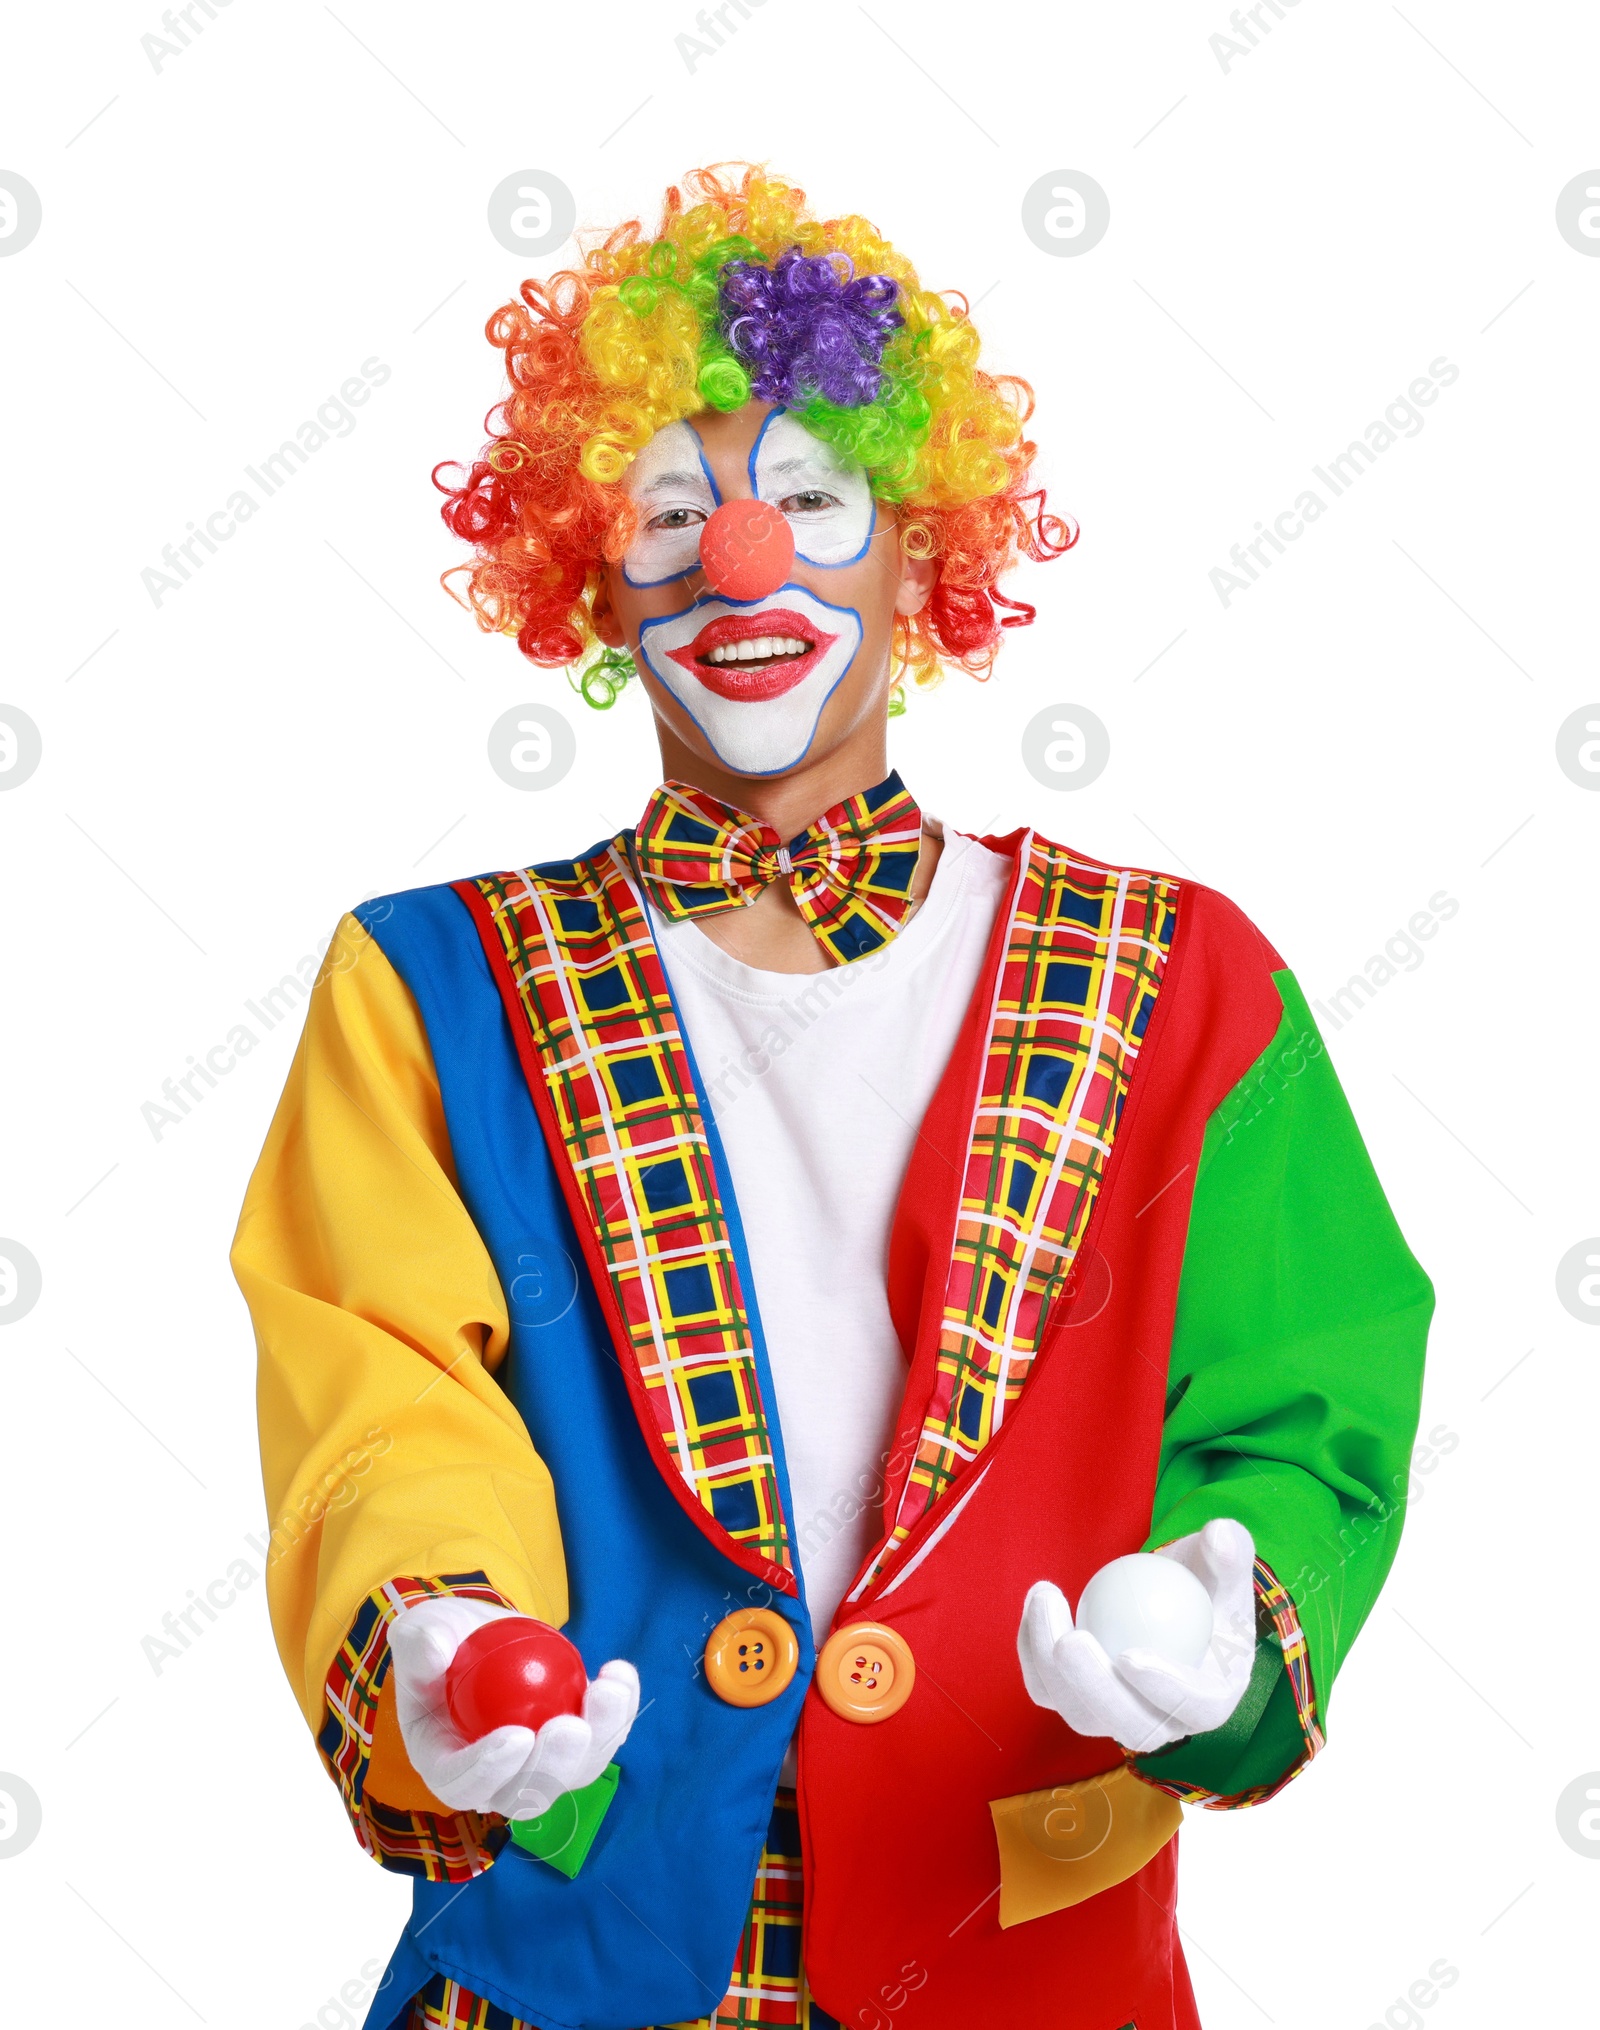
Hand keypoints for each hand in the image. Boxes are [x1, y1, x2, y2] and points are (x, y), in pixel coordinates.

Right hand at [387, 1596, 639, 1818]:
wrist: (480, 1637)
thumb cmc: (441, 1639)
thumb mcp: (419, 1632)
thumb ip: (420, 1644)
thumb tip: (434, 1652)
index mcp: (444, 1764)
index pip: (462, 1784)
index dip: (489, 1770)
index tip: (517, 1736)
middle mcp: (493, 1779)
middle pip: (525, 1795)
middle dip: (552, 1767)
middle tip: (570, 1726)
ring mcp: (537, 1765)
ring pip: (573, 1773)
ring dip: (599, 1738)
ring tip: (608, 1690)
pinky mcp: (572, 1744)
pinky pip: (601, 1739)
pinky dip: (617, 1710)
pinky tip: (618, 1672)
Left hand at [1017, 1519, 1257, 1753]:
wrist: (1167, 1596)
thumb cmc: (1205, 1582)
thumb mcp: (1225, 1562)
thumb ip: (1231, 1552)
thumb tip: (1220, 1537)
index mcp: (1213, 1698)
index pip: (1195, 1709)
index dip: (1165, 1692)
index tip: (1130, 1656)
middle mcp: (1166, 1722)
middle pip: (1130, 1726)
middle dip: (1094, 1689)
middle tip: (1070, 1641)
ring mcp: (1118, 1715)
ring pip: (1079, 1712)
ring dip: (1050, 1664)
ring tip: (1045, 1598)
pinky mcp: (1080, 1699)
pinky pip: (1048, 1688)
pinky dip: (1033, 1650)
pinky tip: (1036, 1603)